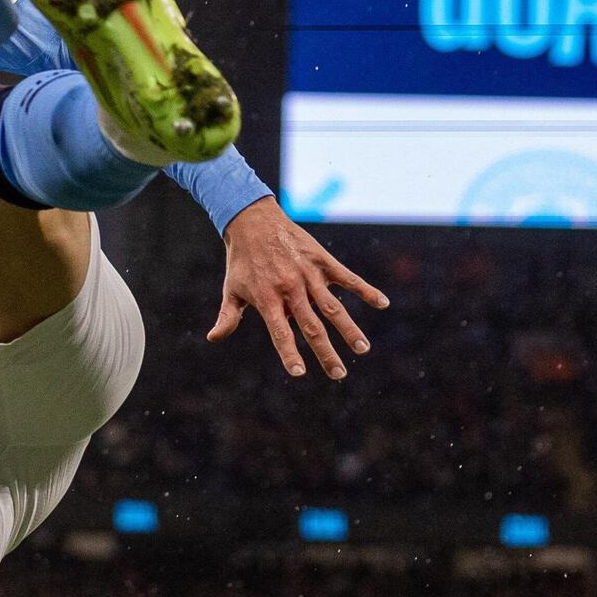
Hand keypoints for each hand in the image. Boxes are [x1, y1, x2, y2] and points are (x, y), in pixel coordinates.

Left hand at [208, 198, 388, 378]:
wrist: (253, 221)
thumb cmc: (242, 261)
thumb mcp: (232, 289)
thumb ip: (228, 317)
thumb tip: (213, 338)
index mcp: (268, 299)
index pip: (280, 333)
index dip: (289, 354)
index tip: (300, 374)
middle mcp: (290, 289)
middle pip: (311, 326)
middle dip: (326, 353)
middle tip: (339, 374)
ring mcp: (308, 274)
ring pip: (333, 307)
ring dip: (349, 329)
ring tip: (362, 349)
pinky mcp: (321, 260)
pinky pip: (347, 277)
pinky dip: (365, 290)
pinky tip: (382, 303)